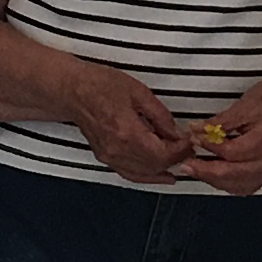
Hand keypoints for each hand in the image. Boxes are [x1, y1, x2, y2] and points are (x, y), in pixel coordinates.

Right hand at [69, 61, 198, 186]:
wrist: (72, 91)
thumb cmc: (101, 85)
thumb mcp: (138, 92)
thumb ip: (160, 116)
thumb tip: (176, 133)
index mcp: (127, 132)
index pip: (162, 154)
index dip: (180, 150)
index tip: (189, 141)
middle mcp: (117, 150)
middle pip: (154, 166)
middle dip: (175, 159)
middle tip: (188, 149)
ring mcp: (109, 156)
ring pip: (143, 174)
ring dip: (163, 170)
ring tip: (179, 164)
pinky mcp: (105, 157)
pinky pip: (129, 174)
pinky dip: (147, 176)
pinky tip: (159, 175)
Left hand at [178, 73, 261, 196]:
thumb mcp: (244, 103)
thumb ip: (220, 121)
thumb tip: (195, 130)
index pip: (232, 152)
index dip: (209, 147)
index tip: (192, 139)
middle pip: (234, 174)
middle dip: (206, 171)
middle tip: (185, 165)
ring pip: (238, 185)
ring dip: (214, 180)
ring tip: (196, 170)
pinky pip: (245, 186)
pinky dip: (227, 183)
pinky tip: (213, 175)